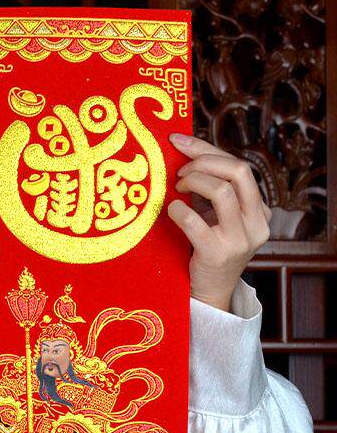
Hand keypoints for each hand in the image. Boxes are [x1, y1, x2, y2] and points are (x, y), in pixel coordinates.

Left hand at [167, 134, 270, 311]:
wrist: (209, 292)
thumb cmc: (207, 247)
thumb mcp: (215, 215)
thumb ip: (208, 189)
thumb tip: (182, 154)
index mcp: (260, 209)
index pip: (239, 166)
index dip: (206, 149)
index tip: (177, 141)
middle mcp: (257, 222)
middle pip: (238, 171)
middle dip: (203, 162)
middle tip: (180, 172)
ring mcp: (240, 239)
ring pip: (222, 192)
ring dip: (193, 182)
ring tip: (177, 189)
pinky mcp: (218, 254)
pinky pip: (196, 223)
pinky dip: (179, 211)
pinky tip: (172, 210)